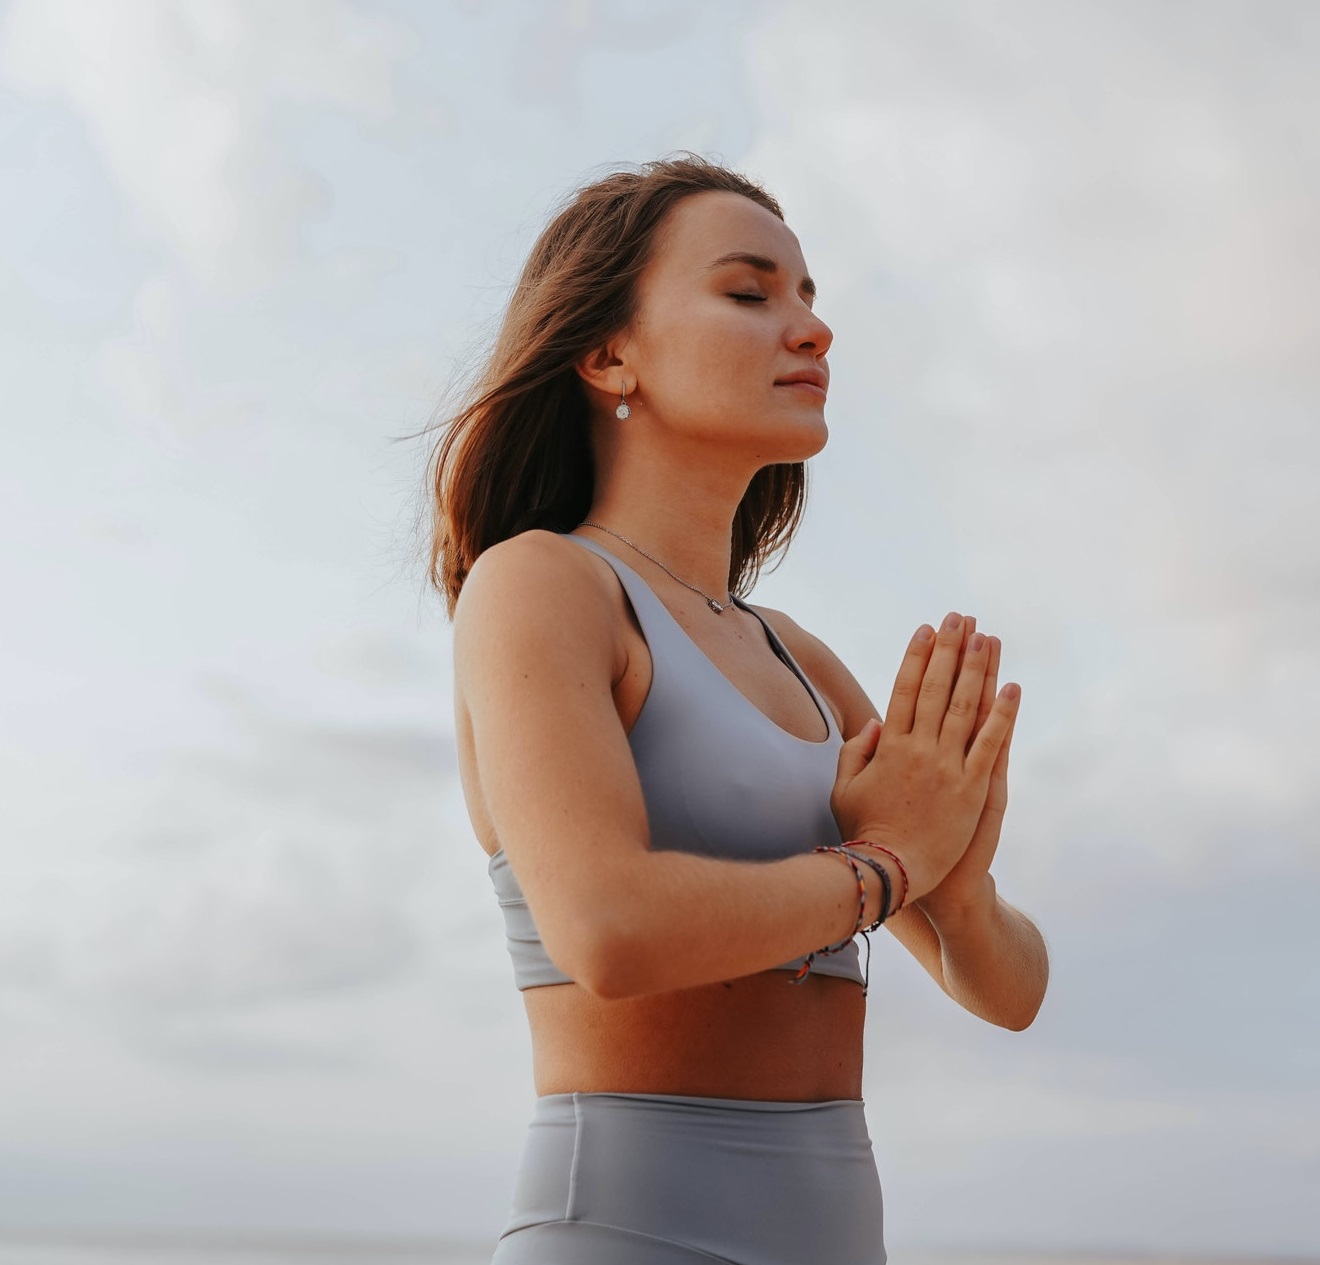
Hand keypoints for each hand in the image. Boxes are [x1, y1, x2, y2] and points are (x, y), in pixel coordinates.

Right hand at [830, 613, 1019, 902]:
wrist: (892, 873)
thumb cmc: (864, 834)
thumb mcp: (844, 790)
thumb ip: (855, 753)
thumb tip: (874, 723)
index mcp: (889, 747)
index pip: (904, 689)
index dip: (916, 657)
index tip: (925, 630)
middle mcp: (919, 749)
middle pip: (937, 688)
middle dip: (949, 649)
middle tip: (959, 618)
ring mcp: (948, 768)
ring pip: (966, 707)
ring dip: (977, 669)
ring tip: (987, 637)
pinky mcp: (974, 790)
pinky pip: (992, 744)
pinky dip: (1003, 714)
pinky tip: (1012, 687)